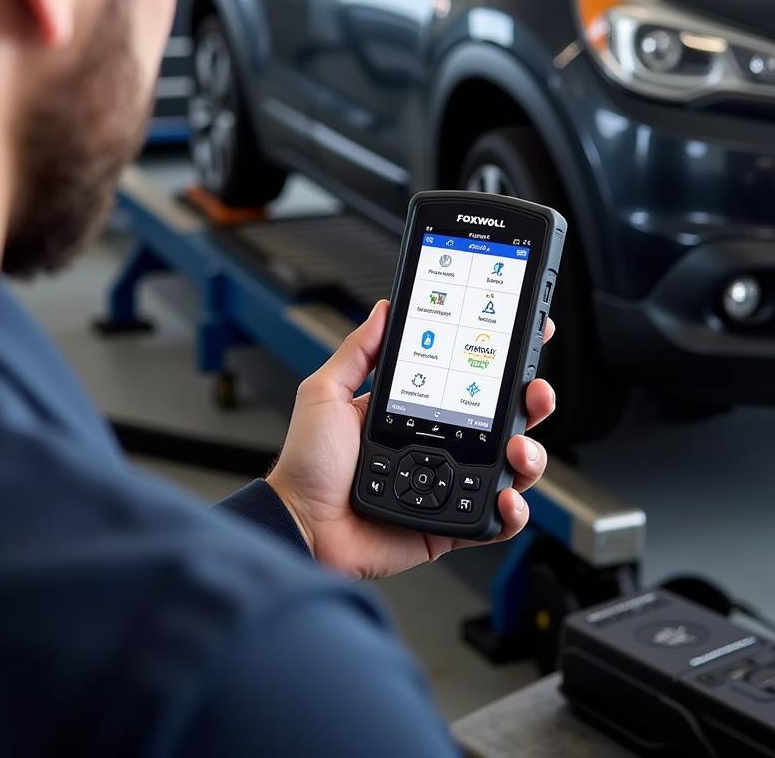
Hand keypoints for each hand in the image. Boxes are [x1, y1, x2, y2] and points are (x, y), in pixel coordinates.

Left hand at [267, 300, 555, 579]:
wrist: (301, 524)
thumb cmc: (306, 464)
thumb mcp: (326, 393)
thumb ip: (357, 352)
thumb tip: (383, 311)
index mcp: (414, 413)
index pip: (468, 381)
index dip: (501, 363)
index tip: (525, 336)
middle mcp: (438, 447)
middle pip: (502, 421)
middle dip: (530, 402)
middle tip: (535, 391)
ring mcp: (448, 485)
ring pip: (511, 467)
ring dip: (529, 453)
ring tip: (518, 447)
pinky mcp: (451, 524)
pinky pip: (495, 518)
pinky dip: (512, 509)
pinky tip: (505, 495)